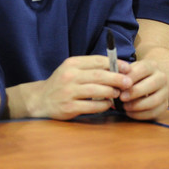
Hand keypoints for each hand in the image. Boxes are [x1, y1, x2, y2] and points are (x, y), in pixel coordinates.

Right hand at [11, 55, 129, 120]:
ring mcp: (68, 92)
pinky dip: (103, 105)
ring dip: (111, 92)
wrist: (40, 100)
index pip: (98, 61)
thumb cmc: (62, 83)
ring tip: (118, 93)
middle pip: (100, 75)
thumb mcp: (72, 70)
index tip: (128, 68)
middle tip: (128, 82)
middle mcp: (70, 76)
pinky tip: (108, 104)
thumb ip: (91, 68)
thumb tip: (118, 69)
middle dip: (117, 79)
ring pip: (97, 90)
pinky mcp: (68, 107)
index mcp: (72, 63)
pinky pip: (91, 106)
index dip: (116, 64)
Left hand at [116, 59, 168, 120]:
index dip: (132, 76)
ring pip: (154, 100)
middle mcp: (161, 77)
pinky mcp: (165, 105)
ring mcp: (165, 92)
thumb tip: (117, 78)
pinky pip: (154, 112)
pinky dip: (140, 114)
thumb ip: (123, 74)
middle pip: (151, 84)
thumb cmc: (132, 79)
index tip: (121, 85)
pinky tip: (130, 112)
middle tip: (122, 97)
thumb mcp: (128, 72)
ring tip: (125, 107)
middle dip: (135, 92)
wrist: (145, 85)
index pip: (144, 68)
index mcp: (152, 66)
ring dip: (138, 105)